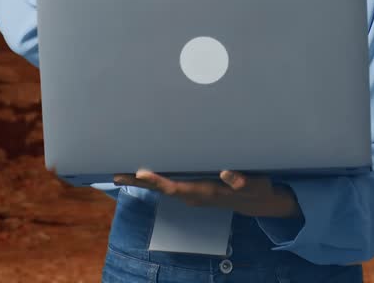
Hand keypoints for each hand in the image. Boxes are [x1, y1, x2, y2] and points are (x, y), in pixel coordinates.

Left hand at [114, 169, 300, 217]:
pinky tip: (142, 172)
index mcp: (206, 191)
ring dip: (142, 181)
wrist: (257, 201)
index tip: (141, 173)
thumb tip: (225, 174)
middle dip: (139, 182)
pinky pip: (169, 184)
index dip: (158, 181)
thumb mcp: (256, 184)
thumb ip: (241, 180)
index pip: (177, 187)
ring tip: (120, 172)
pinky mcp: (193, 189)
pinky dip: (153, 179)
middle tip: (115, 174)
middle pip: (162, 189)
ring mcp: (192, 193)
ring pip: (163, 187)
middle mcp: (195, 194)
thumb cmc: (256, 188)